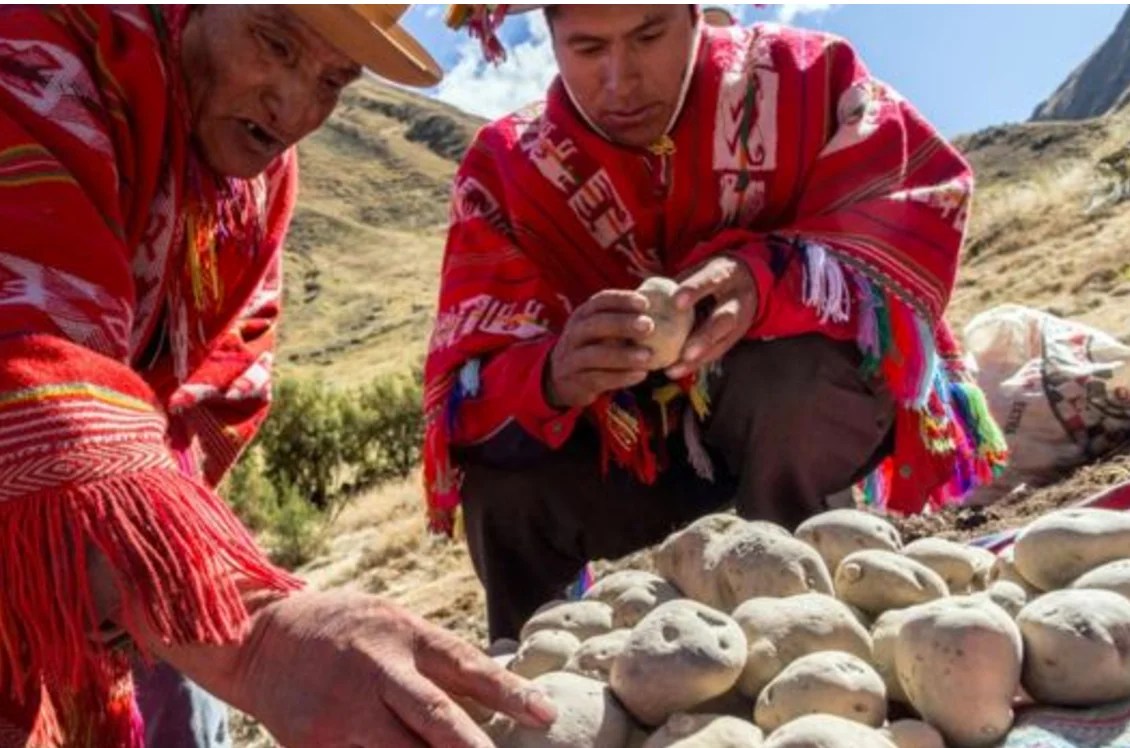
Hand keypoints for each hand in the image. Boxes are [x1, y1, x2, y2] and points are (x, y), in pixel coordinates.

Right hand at [151, 591, 556, 747]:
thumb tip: (496, 693)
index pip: (467, 667)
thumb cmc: (345, 629)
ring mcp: (347, 714)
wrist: (261, 639)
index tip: (546, 716)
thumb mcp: (394, 623)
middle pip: (439, 720)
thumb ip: (438, 659)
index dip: (510, 693)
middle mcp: (380, 672)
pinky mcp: (319, 745)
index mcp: (405, 635)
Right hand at [545, 289, 654, 408]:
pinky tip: (640, 375)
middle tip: (649, 325)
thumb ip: (622, 318)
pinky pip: (597, 379)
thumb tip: (662, 303)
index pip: (599, 302)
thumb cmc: (594, 347)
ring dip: (623, 355)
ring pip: (595, 355)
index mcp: (582, 316)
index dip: (621, 300)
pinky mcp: (575, 382)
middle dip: (622, 324)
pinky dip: (620, 377)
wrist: (561, 378)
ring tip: (648, 356)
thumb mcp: (600, 329)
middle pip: (595, 325)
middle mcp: (574, 334)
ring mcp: (571, 359)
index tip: (645, 303)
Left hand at [665, 256, 756, 379]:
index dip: (695, 290)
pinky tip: (675, 371)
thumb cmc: (710, 276)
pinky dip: (696, 364)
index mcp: (725, 274)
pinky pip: (716, 353)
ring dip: (699, 358)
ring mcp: (740, 322)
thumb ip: (677, 283)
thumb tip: (641, 296)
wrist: (748, 281)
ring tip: (675, 368)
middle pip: (724, 319)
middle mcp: (736, 299)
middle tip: (685, 352)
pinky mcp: (734, 338)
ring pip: (723, 342)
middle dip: (704, 337)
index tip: (677, 301)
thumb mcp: (699, 270)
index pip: (711, 279)